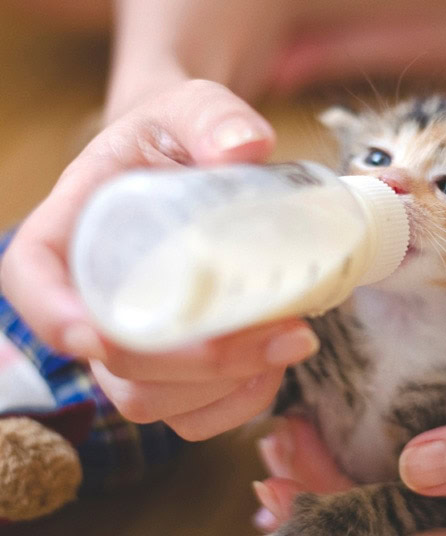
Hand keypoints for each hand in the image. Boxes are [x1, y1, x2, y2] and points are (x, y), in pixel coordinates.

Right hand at [0, 79, 318, 439]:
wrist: (196, 166)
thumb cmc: (178, 137)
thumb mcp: (190, 107)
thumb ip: (212, 116)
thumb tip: (246, 146)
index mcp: (71, 229)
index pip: (31, 280)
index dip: (54, 317)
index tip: (96, 336)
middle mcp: (92, 296)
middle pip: (114, 362)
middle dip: (196, 363)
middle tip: (282, 331)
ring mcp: (132, 341)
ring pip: (152, 400)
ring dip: (225, 386)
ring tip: (293, 339)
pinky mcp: (173, 367)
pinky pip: (190, 416)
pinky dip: (237, 403)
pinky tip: (276, 363)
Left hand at [253, 368, 445, 535]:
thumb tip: (414, 468)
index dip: (339, 523)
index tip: (285, 492)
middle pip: (388, 535)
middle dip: (322, 504)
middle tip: (271, 461)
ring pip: (392, 518)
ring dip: (335, 491)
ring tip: (281, 459)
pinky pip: (410, 499)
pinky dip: (365, 480)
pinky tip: (325, 466)